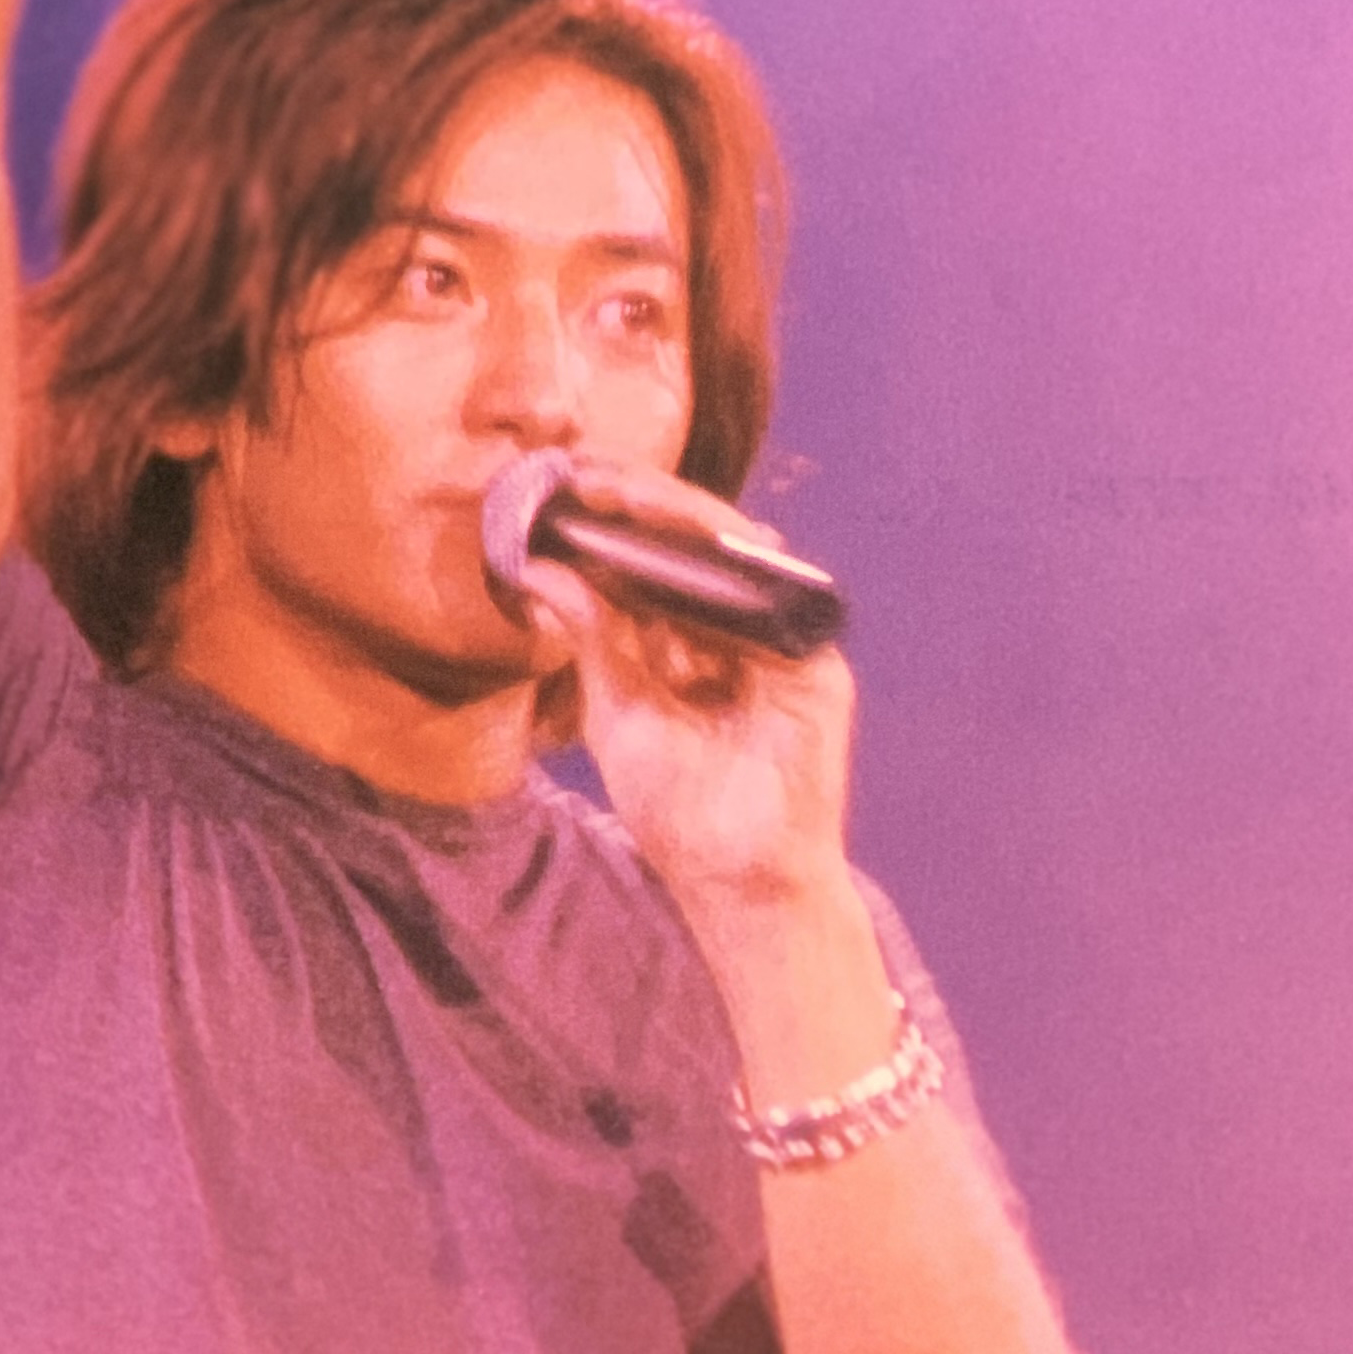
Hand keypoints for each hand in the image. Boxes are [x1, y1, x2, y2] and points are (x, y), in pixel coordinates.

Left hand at [517, 458, 858, 931]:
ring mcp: (777, 644)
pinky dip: (727, 563)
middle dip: (641, 503)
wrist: (738, 880)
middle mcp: (734, 635)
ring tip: (620, 491)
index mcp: (686, 648)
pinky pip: (772, 593)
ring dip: (678, 518)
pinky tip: (680, 541)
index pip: (651, 567)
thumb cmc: (681, 812)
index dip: (610, 526)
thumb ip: (592, 638)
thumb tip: (539, 570)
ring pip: (734, 555)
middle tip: (584, 474)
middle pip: (693, 548)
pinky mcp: (813, 660)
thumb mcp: (619, 712)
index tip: (556, 492)